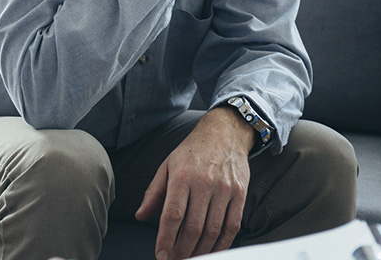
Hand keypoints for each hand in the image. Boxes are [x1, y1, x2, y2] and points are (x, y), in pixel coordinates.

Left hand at [135, 107, 252, 258]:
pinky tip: (213, 251)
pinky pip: (233, 225)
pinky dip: (223, 243)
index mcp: (182, 176)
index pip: (172, 215)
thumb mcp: (167, 166)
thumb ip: (153, 192)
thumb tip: (140, 215)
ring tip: (192, 258)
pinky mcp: (240, 193)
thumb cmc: (192, 151)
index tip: (161, 255)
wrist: (224, 132)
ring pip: (213, 230)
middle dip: (183, 250)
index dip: (166, 239)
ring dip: (202, 250)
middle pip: (194, 227)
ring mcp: (224, 189)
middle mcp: (204, 183)